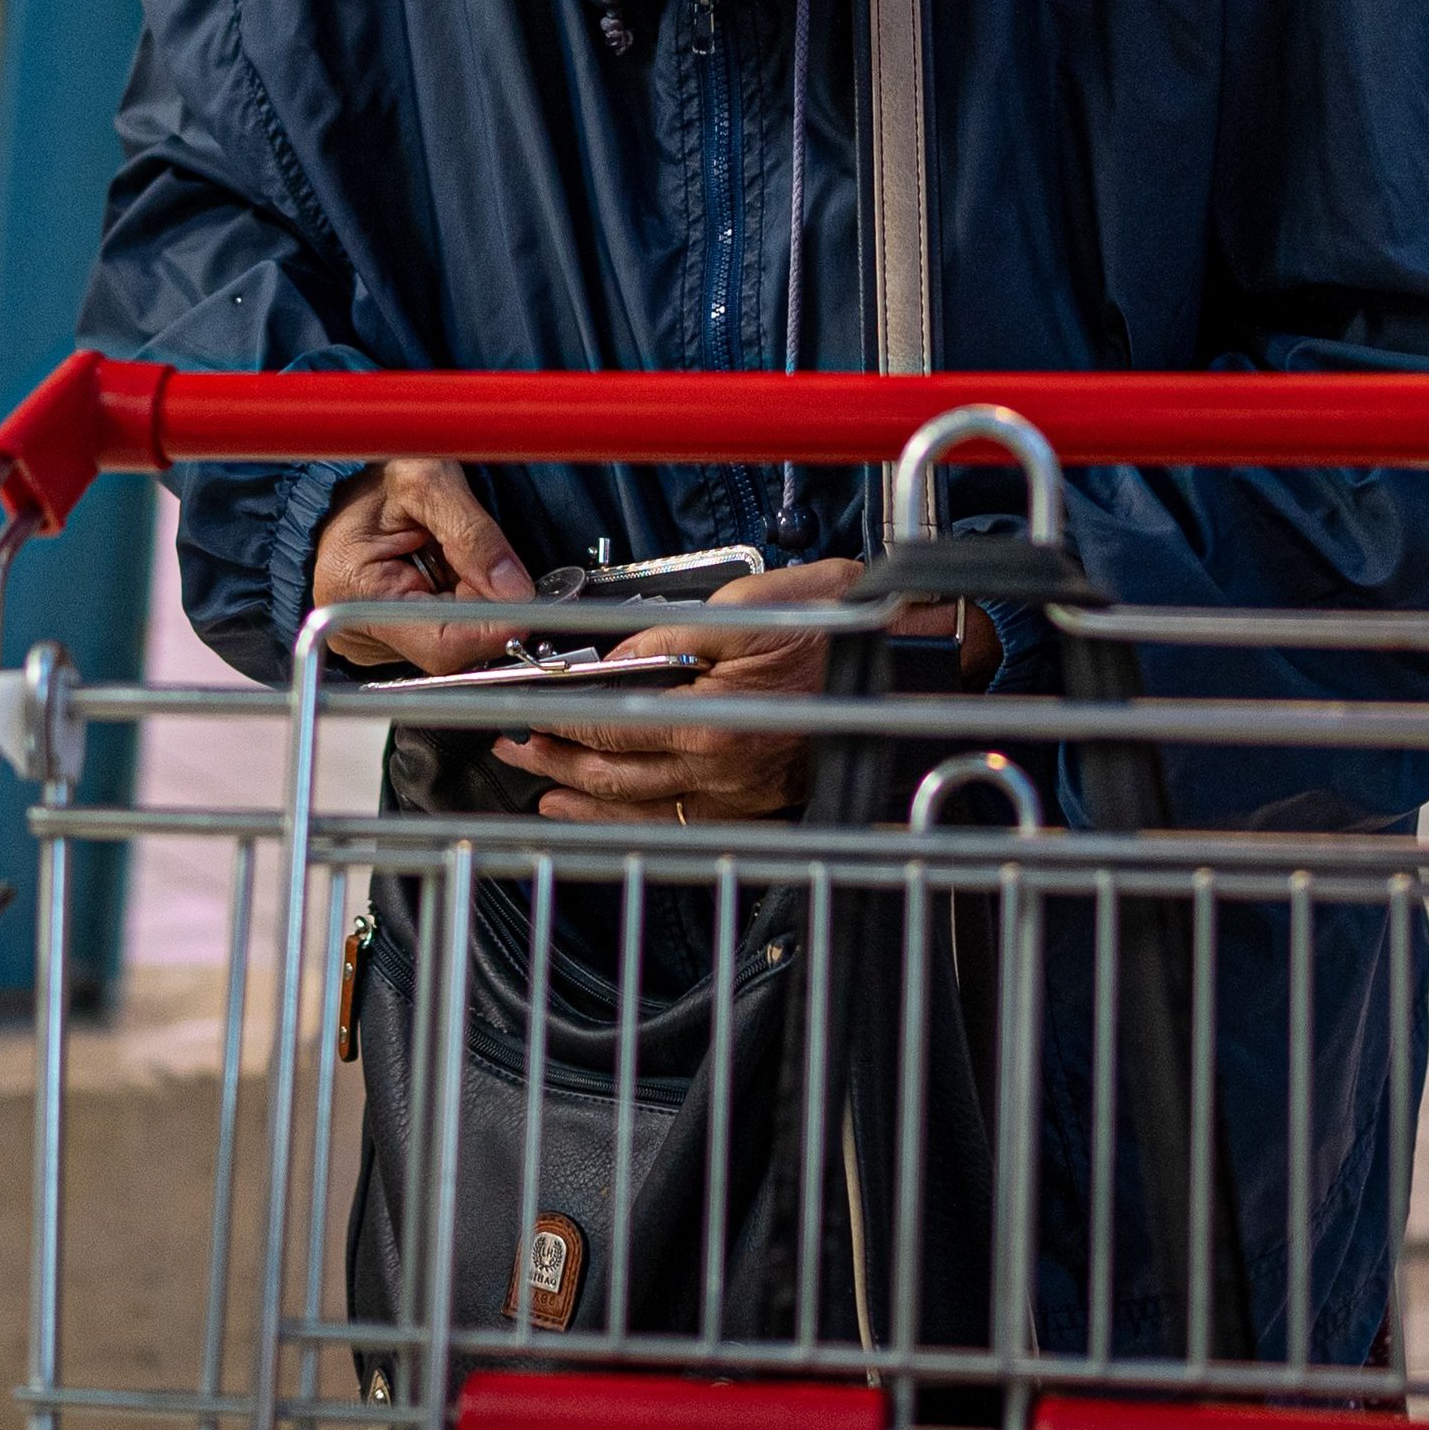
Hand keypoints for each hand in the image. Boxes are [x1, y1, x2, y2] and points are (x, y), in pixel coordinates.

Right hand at [309, 460, 538, 676]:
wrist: (355, 467)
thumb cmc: (379, 473)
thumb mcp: (428, 482)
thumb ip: (473, 534)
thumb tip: (516, 590)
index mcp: (353, 592)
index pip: (439, 642)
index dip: (492, 630)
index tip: (530, 609)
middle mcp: (356, 628)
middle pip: (451, 646)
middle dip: (486, 609)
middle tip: (497, 566)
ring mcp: (372, 637)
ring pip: (452, 641)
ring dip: (474, 605)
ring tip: (458, 558)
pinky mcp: (388, 635)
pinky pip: (442, 631)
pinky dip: (461, 604)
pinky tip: (450, 572)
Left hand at [492, 558, 863, 824]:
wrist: (914, 662)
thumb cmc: (843, 625)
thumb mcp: (750, 606)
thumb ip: (671, 635)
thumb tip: (615, 659)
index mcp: (715, 721)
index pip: (609, 723)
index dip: (557, 717)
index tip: (523, 708)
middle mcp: (727, 771)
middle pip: (614, 776)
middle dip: (554, 764)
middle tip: (514, 751)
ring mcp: (746, 794)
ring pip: (644, 810)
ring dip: (585, 802)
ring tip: (544, 793)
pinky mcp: (765, 803)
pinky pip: (686, 824)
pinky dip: (638, 821)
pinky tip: (616, 815)